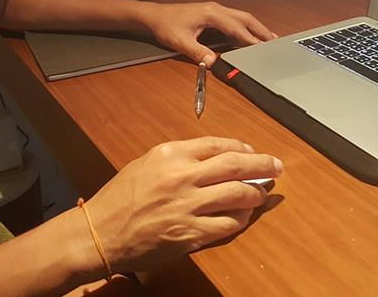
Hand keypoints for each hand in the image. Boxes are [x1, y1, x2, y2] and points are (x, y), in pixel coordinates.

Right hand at [85, 137, 282, 273]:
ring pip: (238, 194)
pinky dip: (241, 218)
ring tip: (262, 193)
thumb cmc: (119, 199)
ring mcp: (188, 206)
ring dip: (256, 194)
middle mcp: (182, 176)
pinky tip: (243, 216)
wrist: (101, 233)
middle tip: (276, 167)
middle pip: (235, 165)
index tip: (253, 152)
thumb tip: (213, 159)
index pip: (218, 144)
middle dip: (262, 165)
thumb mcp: (147, 163)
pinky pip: (228, 224)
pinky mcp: (191, 233)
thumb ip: (180, 159)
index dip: (242, 148)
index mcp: (170, 154)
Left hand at [143, 2, 275, 65]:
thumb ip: (197, 52)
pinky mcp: (213, 12)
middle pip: (245, 18)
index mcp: (211, 13)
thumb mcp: (180, 41)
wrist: (154, 15)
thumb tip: (213, 63)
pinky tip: (251, 33)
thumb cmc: (166, 26)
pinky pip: (235, 18)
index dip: (250, 38)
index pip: (236, 27)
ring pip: (242, 16)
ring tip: (269, 37)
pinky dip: (247, 25)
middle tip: (275, 42)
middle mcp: (216, 8)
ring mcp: (215, 9)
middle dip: (261, 30)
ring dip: (256, 26)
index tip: (262, 48)